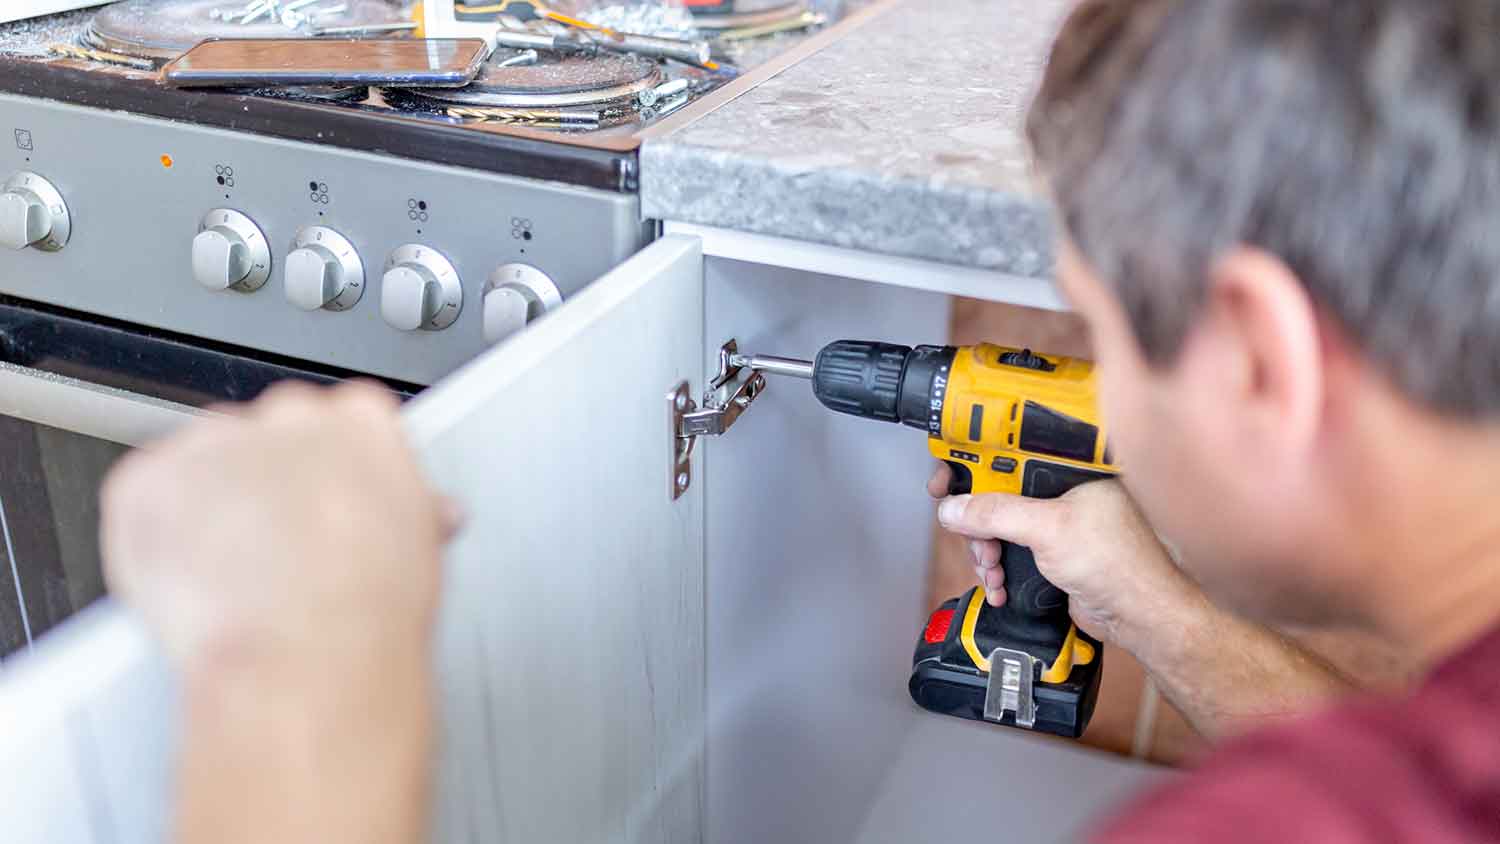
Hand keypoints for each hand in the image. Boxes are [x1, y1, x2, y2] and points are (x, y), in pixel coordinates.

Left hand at [101, 381, 457, 679]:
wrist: (303, 657)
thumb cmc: (366, 611)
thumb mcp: (418, 549)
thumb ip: (402, 508)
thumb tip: (408, 514)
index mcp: (362, 421)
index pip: (342, 425)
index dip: (329, 477)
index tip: (327, 509)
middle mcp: (287, 417)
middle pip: (268, 438)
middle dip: (267, 486)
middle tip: (280, 549)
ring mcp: (213, 444)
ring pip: (203, 463)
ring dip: (210, 505)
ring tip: (234, 576)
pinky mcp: (146, 481)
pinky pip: (143, 497)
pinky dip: (155, 536)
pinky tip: (195, 579)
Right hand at [929, 464, 1196, 649]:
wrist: (1140, 616)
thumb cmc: (1120, 564)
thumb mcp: (1048, 529)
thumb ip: (995, 514)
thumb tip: (955, 507)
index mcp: (1069, 468)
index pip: (1009, 452)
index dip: (973, 464)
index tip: (946, 479)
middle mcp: (1062, 490)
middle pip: (996, 492)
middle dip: (977, 522)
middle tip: (970, 536)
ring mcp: (1056, 521)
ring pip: (998, 525)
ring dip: (985, 551)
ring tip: (992, 569)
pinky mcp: (1051, 550)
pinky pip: (1009, 550)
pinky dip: (997, 567)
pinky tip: (999, 584)